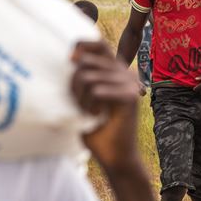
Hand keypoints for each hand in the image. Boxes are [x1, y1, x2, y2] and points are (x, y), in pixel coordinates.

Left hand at [71, 41, 141, 172]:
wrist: (115, 156)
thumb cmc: (97, 128)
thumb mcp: (84, 98)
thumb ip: (82, 77)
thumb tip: (72, 58)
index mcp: (115, 69)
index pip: (99, 44)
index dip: (82, 46)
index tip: (70, 60)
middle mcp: (125, 72)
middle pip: (87, 62)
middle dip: (74, 83)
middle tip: (79, 103)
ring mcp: (129, 83)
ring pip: (89, 77)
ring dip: (80, 98)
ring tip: (88, 112)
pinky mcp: (130, 96)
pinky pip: (97, 90)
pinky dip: (89, 105)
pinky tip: (95, 115)